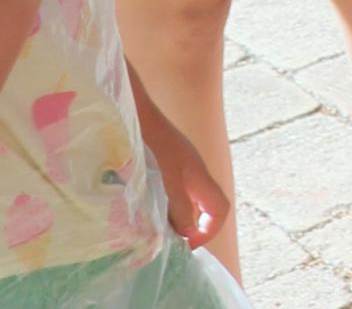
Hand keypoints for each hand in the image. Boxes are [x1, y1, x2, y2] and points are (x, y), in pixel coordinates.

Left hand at [139, 93, 229, 251]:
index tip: (184, 245)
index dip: (207, 231)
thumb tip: (186, 231)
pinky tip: (136, 204)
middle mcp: (192, 171)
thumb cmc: (149, 140)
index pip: (219, 209)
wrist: (131, 107)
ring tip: (145, 224)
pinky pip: (167, 190)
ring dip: (168, 215)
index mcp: (198, 176)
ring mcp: (177, 165)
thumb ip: (178, 206)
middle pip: (201, 207)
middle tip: (161, 239)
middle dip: (186, 227)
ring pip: (182, 199)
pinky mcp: (161, 160)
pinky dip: (157, 203)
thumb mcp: (165, 178)